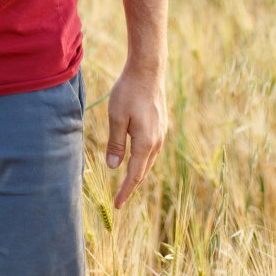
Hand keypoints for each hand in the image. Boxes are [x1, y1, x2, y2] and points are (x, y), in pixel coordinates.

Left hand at [105, 62, 167, 207]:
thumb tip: (114, 167)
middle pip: (143, 170)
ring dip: (138, 172)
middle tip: (120, 199)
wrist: (149, 69)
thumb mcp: (116, 116)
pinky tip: (136, 157)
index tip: (117, 206)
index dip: (125, 191)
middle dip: (132, 185)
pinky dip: (143, 159)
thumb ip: (115, 143)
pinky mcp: (162, 125)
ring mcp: (162, 133)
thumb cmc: (129, 91)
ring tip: (127, 181)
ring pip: (148, 160)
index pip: (134, 175)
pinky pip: (152, 149)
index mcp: (145, 143)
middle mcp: (157, 142)